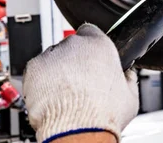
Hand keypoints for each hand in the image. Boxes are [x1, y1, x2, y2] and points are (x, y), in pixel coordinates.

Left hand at [23, 24, 138, 142]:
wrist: (75, 131)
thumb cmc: (101, 116)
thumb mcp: (129, 97)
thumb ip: (126, 78)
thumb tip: (126, 74)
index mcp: (99, 45)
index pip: (91, 32)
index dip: (91, 46)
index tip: (91, 59)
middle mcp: (73, 45)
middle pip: (71, 46)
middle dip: (74, 60)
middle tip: (80, 82)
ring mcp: (51, 55)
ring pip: (53, 58)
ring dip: (57, 70)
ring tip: (66, 94)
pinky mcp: (33, 67)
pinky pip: (37, 70)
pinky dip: (41, 80)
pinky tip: (52, 96)